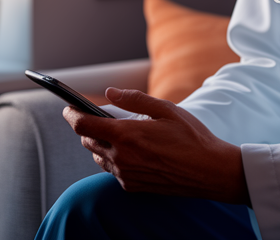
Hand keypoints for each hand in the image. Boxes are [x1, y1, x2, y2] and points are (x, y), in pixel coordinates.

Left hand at [62, 87, 250, 204]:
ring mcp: (126, 174)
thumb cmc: (191, 137)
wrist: (209, 171)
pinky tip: (132, 150)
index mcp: (126, 135)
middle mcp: (121, 157)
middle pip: (87, 141)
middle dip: (87, 127)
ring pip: (98, 157)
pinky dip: (114, 158)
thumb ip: (134, 99)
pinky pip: (112, 170)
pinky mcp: (132, 186)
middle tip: (99, 116)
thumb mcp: (166, 109)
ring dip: (100, 144)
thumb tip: (110, 93)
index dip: (71, 114)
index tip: (69, 107)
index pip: (83, 125)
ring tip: (118, 133)